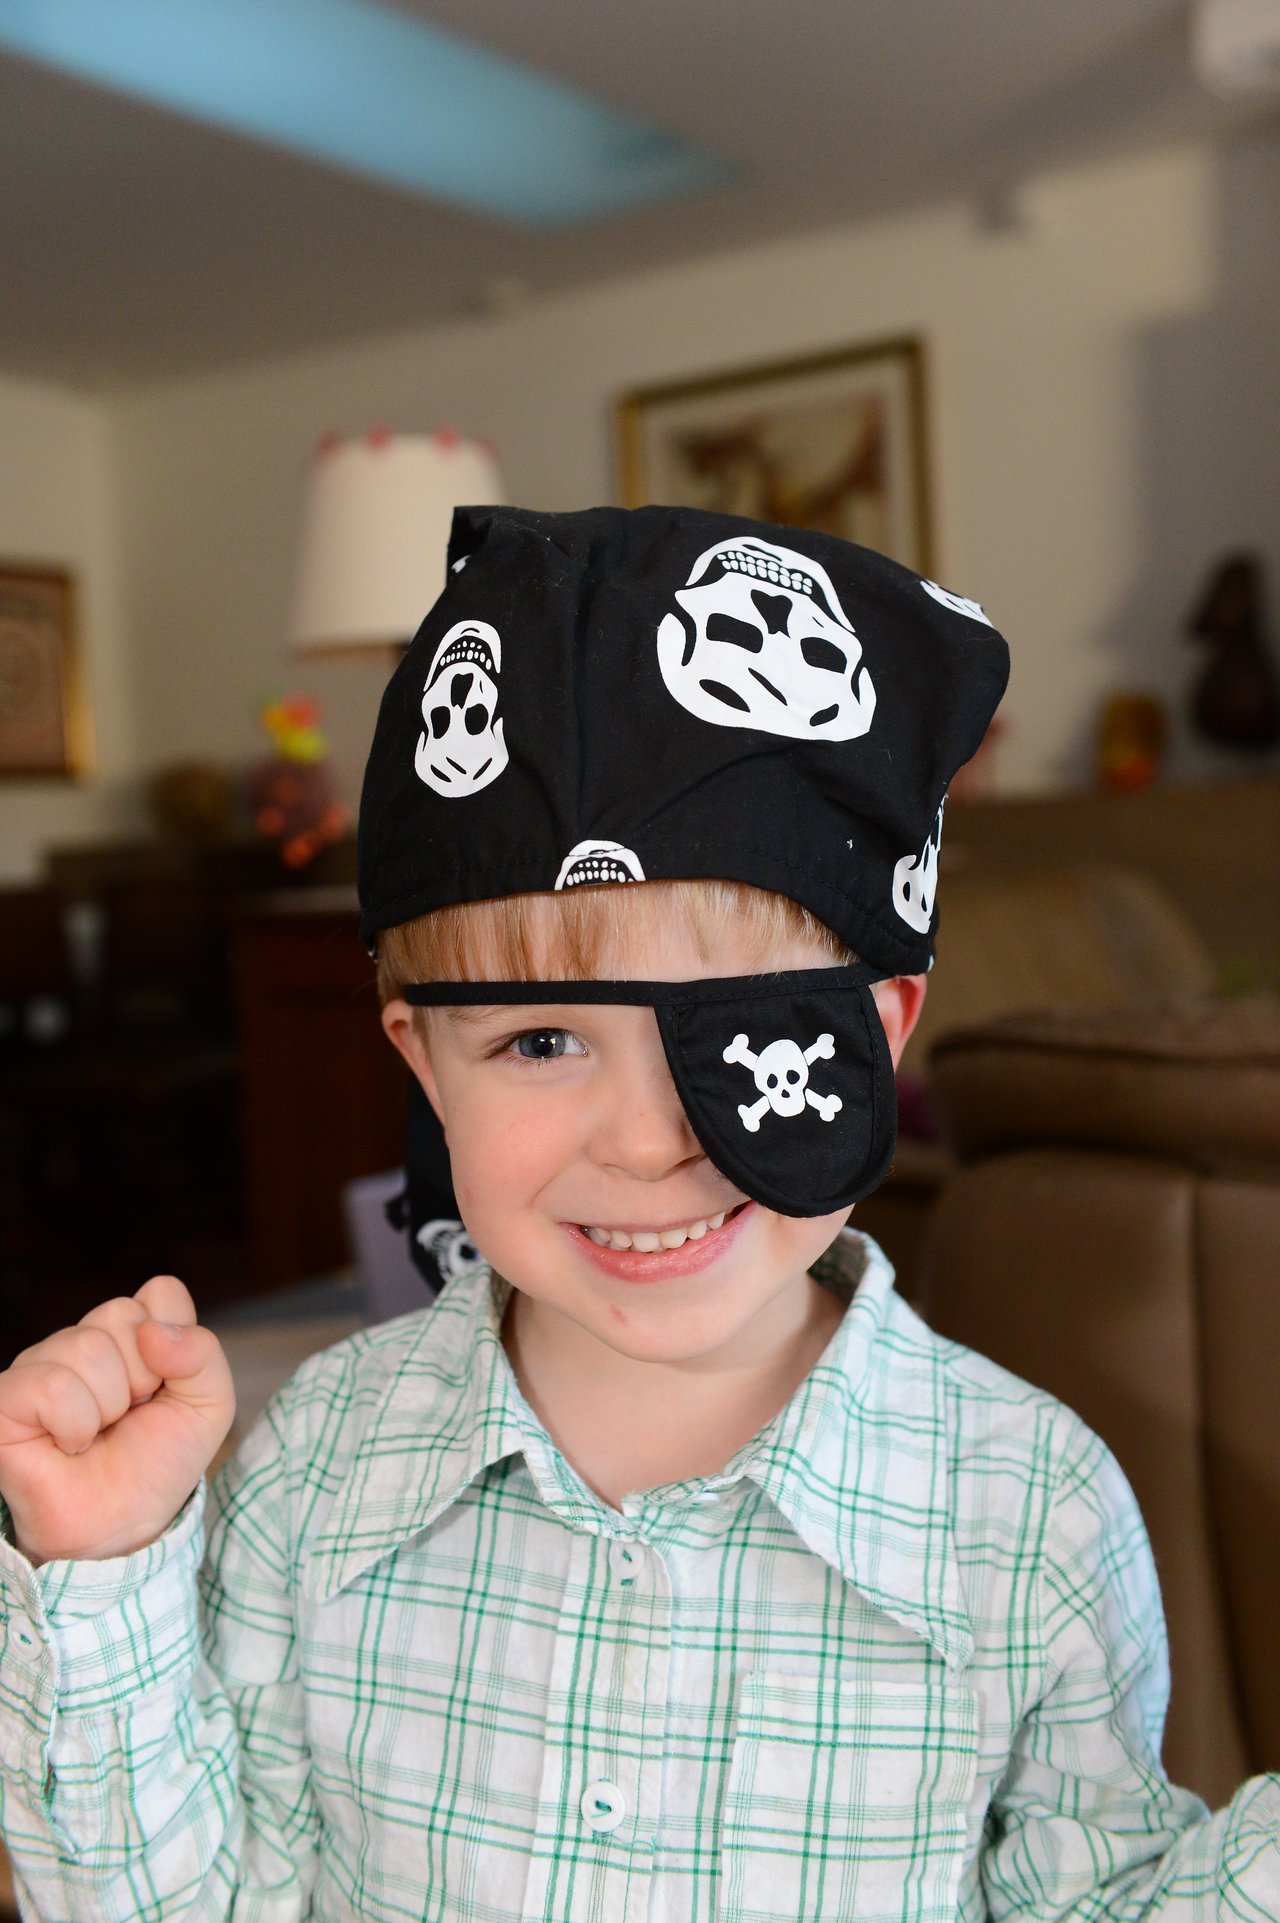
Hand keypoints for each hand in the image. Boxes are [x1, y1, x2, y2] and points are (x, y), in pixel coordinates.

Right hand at [0, 1276, 234, 1565]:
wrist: (121, 1525)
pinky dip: (75, 1423)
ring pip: (87, 1347)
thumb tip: (154, 1330)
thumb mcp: (209, 1406)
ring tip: (97, 1434)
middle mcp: (81, 1339)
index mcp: (130, 1330)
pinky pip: (51, 1384)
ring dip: (108, 1406)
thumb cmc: (157, 1462)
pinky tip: (69, 1444)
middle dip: (141, 1378)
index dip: (176, 1345)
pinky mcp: (6, 1399)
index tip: (165, 1389)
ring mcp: (40, 1364)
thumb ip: (203, 1355)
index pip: (161, 1293)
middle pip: (122, 1315)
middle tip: (128, 1417)